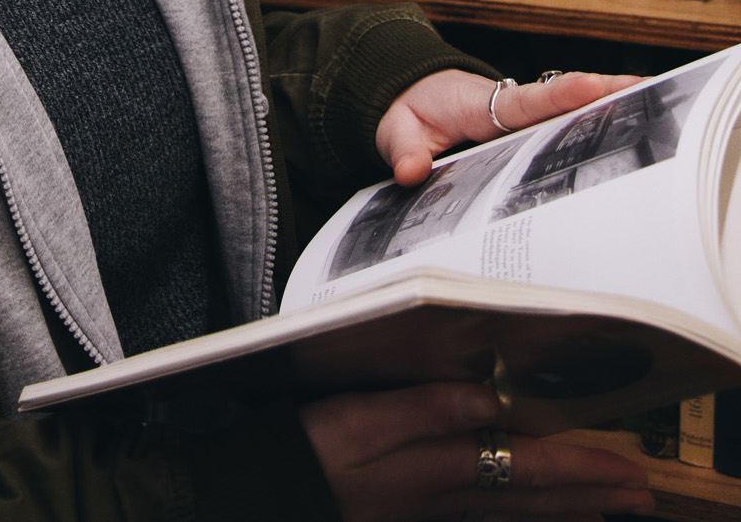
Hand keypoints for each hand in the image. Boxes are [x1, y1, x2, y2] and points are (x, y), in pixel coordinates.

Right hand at [299, 381, 653, 521]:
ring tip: (604, 509)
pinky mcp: (412, 513)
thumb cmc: (310, 451)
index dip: (580, 471)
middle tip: (641, 496)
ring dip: (562, 510)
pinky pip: (484, 519)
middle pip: (530, 499)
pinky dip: (518, 518)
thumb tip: (488, 397)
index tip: (630, 474)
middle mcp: (444, 498)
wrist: (266, 495)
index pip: (527, 469)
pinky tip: (528, 516)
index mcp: (438, 469)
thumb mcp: (362, 421)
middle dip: (587, 494)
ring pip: (512, 514)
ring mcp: (429, 512)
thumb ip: (426, 409)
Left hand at [375, 70, 642, 186]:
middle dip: (601, 94)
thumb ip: (404, 148)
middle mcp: (507, 108)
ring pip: (566, 113)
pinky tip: (626, 127)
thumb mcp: (397, 128)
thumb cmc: (411, 112)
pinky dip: (591, 122)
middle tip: (644, 90)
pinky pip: (558, 126)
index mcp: (480, 105)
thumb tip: (413, 171)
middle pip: (560, 102)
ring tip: (653, 103)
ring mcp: (518, 120)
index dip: (559, 95)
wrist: (407, 93)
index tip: (591, 85)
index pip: (524, 101)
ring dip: (605, 107)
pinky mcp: (522, 131)